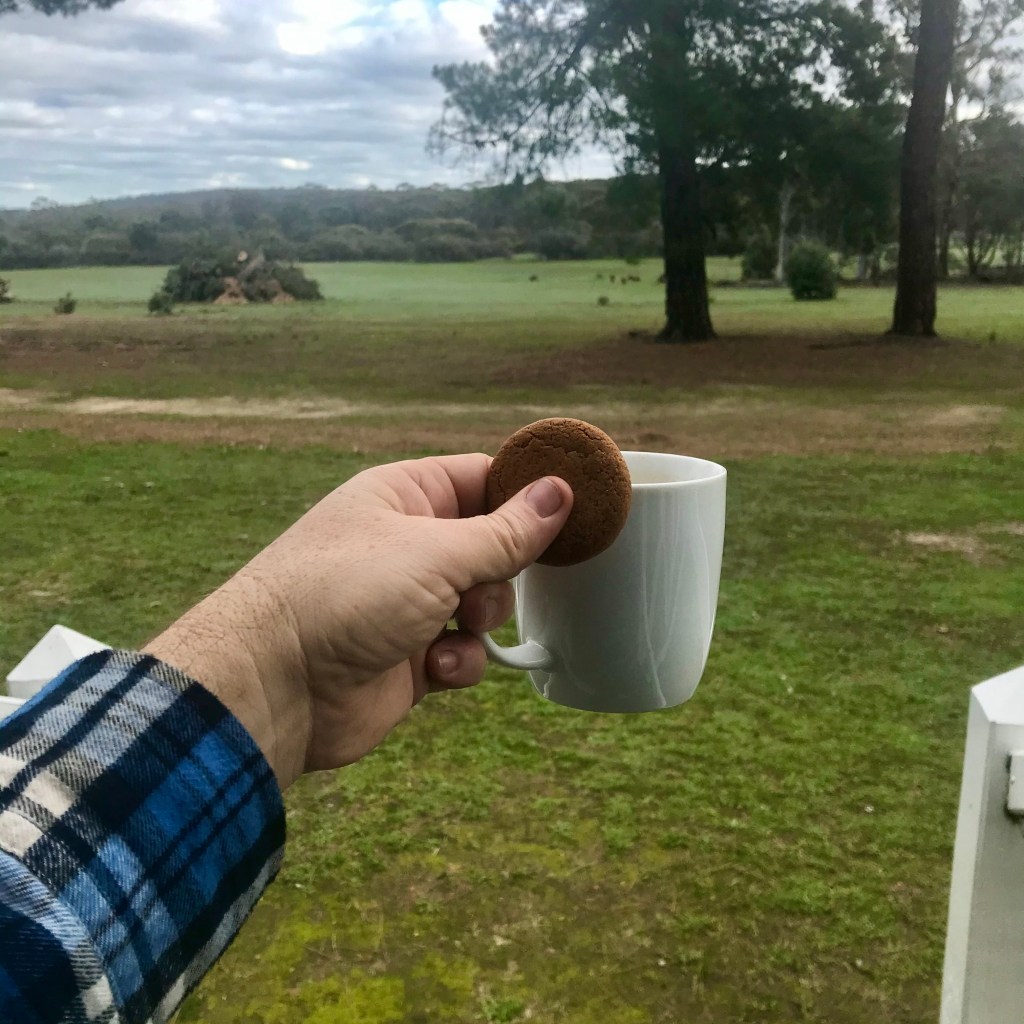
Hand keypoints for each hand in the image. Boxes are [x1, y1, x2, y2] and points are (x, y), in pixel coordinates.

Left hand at [145, 454, 572, 787]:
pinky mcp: (409, 655)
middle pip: (492, 547)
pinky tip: (433, 666)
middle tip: (478, 588)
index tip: (571, 513)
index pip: (483, 479)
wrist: (274, 686)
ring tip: (452, 628)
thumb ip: (505, 531)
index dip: (526, 496)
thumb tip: (560, 491)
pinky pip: (462, 650)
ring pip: (483, 603)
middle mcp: (407, 545)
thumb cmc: (345, 596)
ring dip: (480, 621)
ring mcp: (407, 602)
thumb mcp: (436, 553)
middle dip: (499, 573)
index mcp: (405, 497)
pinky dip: (458, 660)